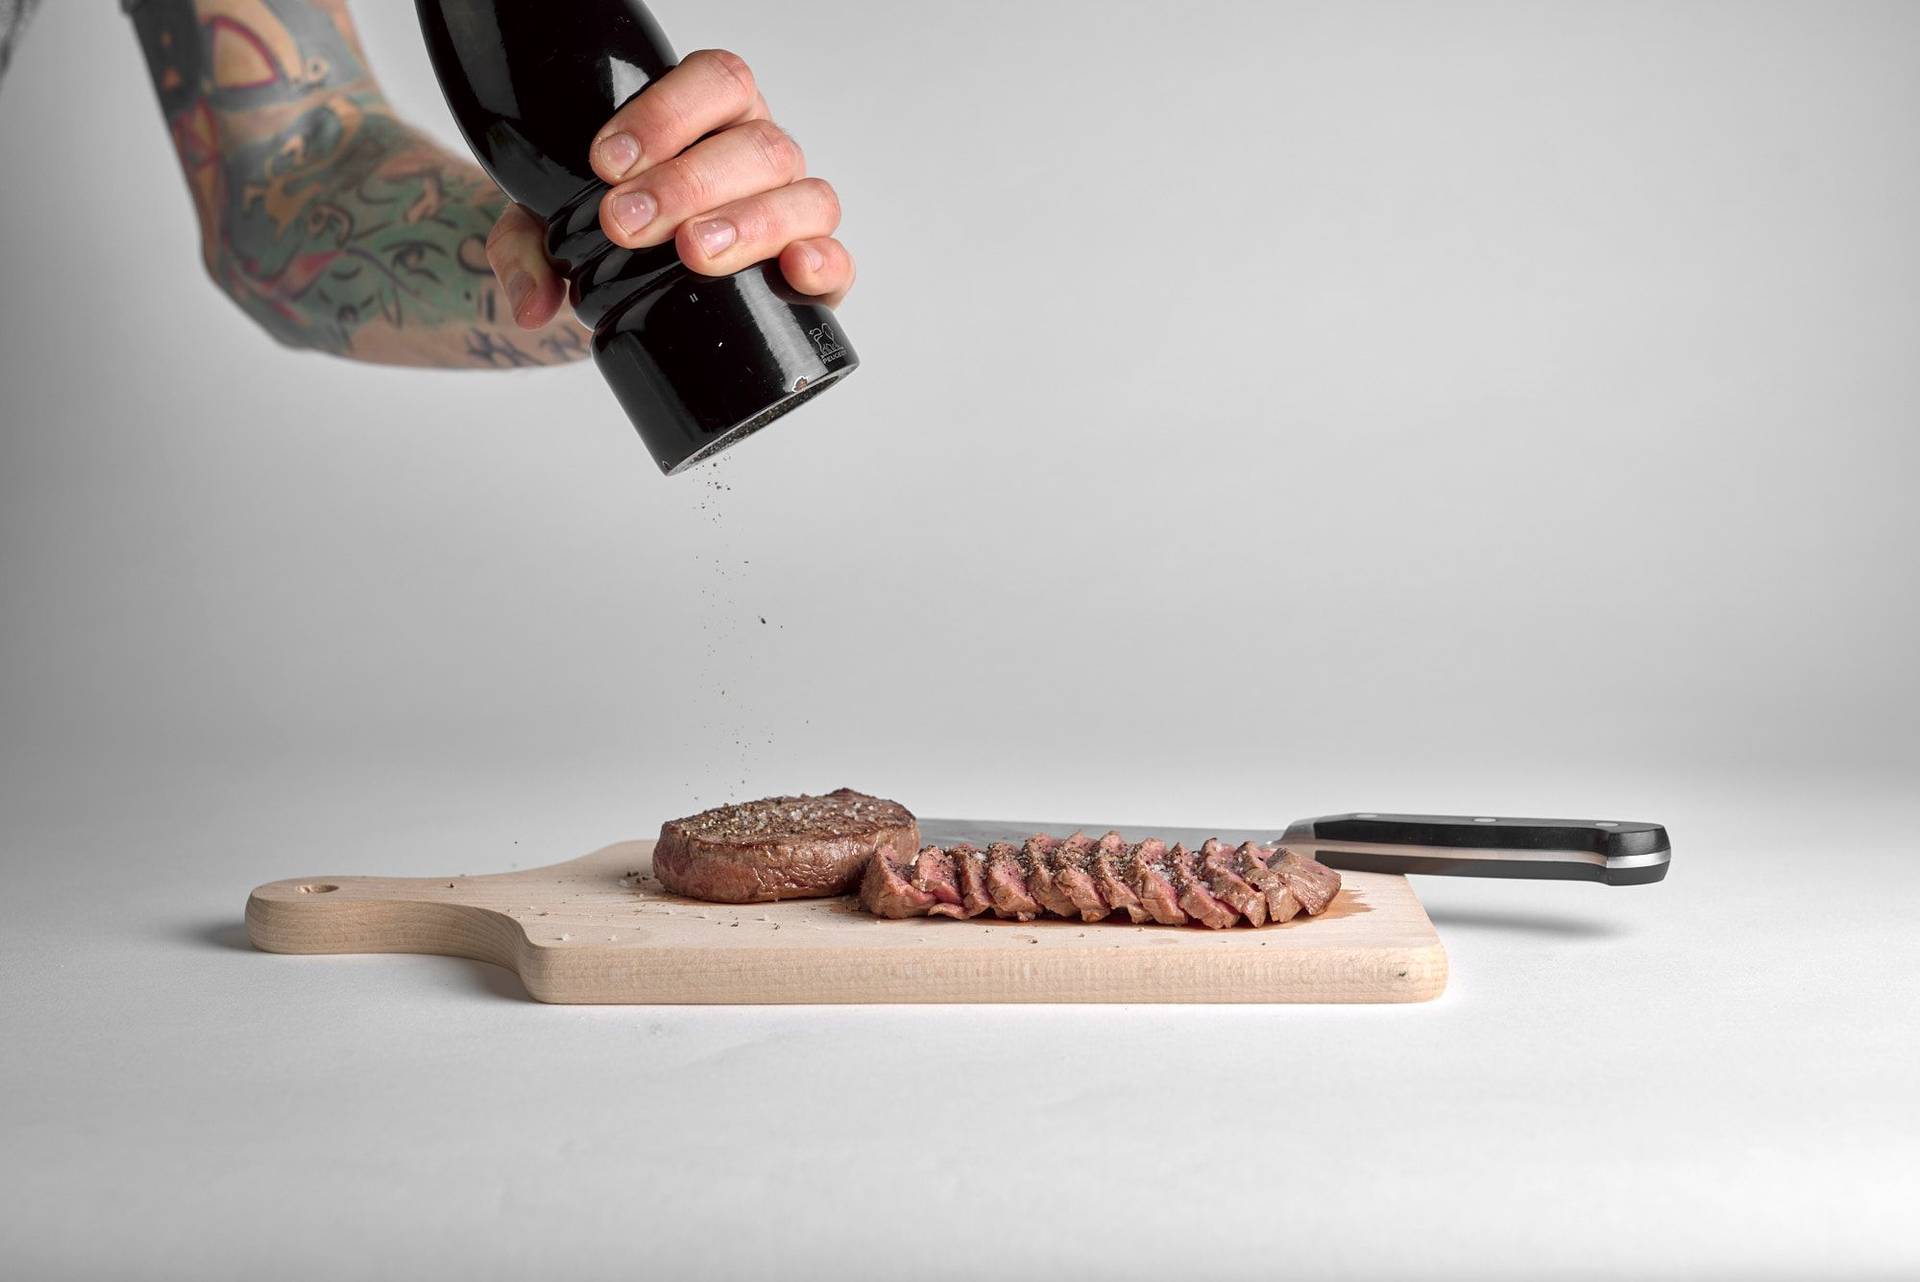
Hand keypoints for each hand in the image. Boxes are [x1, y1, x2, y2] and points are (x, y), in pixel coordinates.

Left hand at [485, 49, 854, 329]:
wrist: (635, 297)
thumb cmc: (608, 240)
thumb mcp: (547, 234)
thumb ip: (525, 252)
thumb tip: (531, 304)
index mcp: (712, 117)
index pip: (715, 82)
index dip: (666, 114)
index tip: (606, 163)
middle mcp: (761, 156)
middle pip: (755, 146)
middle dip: (688, 182)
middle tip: (626, 222)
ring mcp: (793, 212)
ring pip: (801, 196)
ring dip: (748, 222)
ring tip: (691, 251)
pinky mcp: (813, 274)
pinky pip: (838, 261)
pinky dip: (825, 262)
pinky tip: (794, 270)